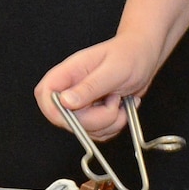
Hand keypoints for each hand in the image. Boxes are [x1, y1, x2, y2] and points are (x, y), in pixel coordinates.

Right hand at [34, 34, 161, 137]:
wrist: (143, 57)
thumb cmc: (129, 55)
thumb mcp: (113, 70)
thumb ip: (89, 86)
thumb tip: (65, 101)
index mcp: (68, 73)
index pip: (45, 94)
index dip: (54, 109)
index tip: (76, 113)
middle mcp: (71, 90)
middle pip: (66, 120)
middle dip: (95, 119)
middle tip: (114, 102)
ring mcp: (81, 105)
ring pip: (84, 130)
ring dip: (109, 123)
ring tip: (120, 101)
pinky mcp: (93, 116)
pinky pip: (98, 133)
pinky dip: (114, 126)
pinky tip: (122, 109)